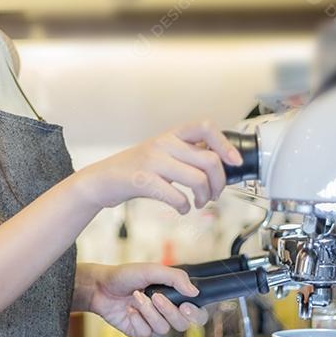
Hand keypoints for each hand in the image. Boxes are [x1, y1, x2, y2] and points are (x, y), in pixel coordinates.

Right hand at [71, 119, 242, 213]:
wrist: (101, 180)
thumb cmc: (135, 169)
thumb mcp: (162, 154)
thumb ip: (186, 155)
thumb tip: (219, 162)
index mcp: (171, 135)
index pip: (205, 127)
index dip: (225, 144)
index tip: (234, 161)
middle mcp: (163, 143)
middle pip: (209, 159)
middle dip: (219, 182)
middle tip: (214, 194)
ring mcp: (152, 160)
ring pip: (197, 179)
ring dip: (204, 197)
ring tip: (198, 203)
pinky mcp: (141, 179)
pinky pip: (176, 195)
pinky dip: (184, 207)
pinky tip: (182, 209)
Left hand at [78, 262, 208, 336]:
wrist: (100, 286)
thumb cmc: (126, 275)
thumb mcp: (152, 270)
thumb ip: (175, 278)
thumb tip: (194, 291)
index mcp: (174, 297)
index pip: (197, 312)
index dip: (197, 314)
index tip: (186, 306)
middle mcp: (166, 312)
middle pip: (183, 324)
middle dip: (169, 311)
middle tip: (157, 297)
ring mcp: (153, 323)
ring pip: (163, 328)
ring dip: (149, 311)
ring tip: (136, 296)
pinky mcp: (139, 332)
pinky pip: (146, 333)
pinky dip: (137, 319)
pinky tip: (128, 309)